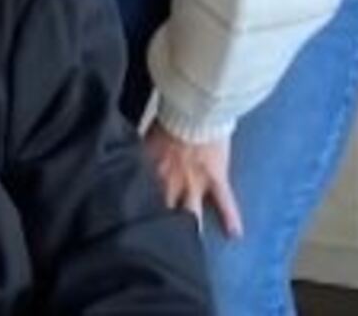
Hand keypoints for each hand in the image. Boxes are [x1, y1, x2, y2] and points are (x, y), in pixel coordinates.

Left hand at [142, 122, 243, 237]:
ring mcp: (194, 182)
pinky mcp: (216, 178)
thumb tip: (122, 154)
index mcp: (151, 169)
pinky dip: (231, 219)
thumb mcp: (147, 136)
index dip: (138, 211)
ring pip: (191, 213)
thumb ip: (139, 152)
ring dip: (191, 230)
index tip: (133, 224)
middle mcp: (171, 181)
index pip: (142, 196)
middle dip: (162, 228)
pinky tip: (234, 234)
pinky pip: (225, 202)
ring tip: (191, 246)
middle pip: (164, 210)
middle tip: (160, 245)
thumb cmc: (170, 117)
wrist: (193, 111)